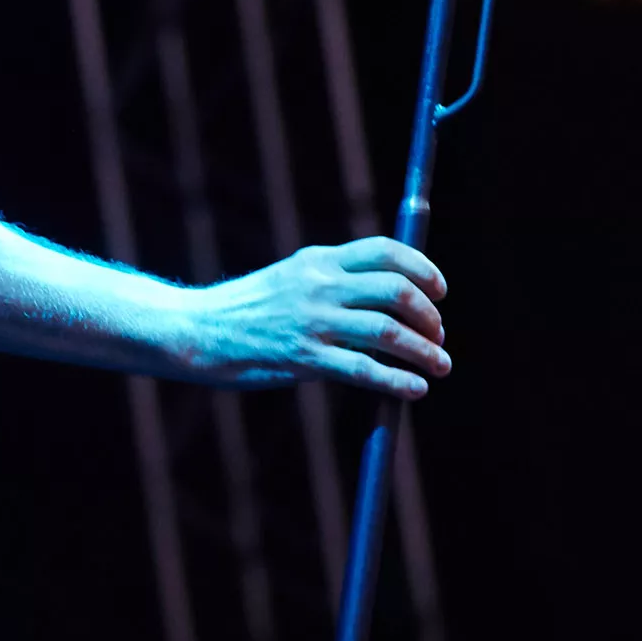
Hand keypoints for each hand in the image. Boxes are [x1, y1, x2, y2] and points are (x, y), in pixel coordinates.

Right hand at [178, 236, 450, 396]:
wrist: (201, 331)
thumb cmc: (252, 309)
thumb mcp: (293, 278)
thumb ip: (336, 280)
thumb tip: (394, 295)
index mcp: (318, 259)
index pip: (385, 250)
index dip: (422, 269)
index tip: (440, 291)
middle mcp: (319, 285)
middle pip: (394, 290)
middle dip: (428, 315)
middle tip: (439, 335)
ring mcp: (312, 321)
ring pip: (388, 331)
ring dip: (425, 351)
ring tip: (440, 366)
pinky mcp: (304, 358)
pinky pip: (365, 370)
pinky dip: (398, 381)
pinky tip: (414, 389)